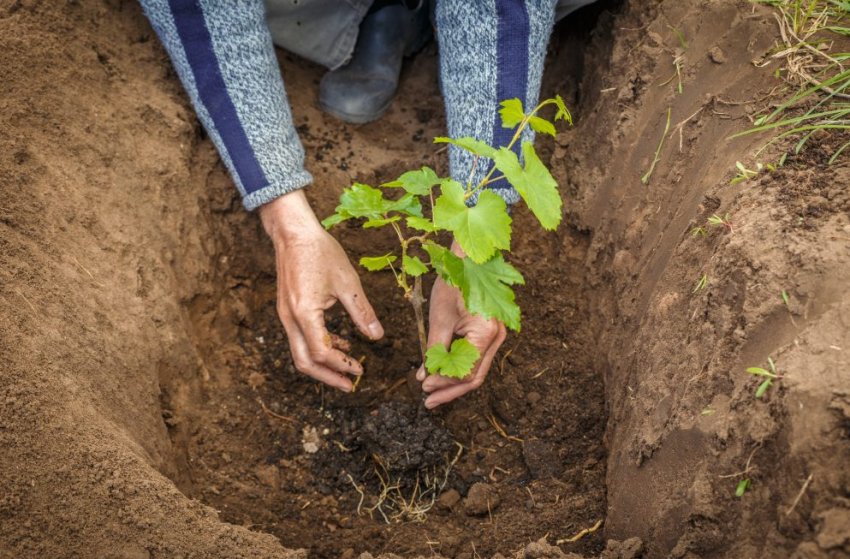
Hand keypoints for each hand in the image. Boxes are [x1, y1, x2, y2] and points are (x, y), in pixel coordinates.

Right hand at [259, 190, 383, 391]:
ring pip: (299, 352)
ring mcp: (285, 315)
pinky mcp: (287, 310)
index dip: (342, 365)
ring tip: (347, 368)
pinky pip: (300, 337)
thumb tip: (378, 337)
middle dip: (327, 377)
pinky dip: (318, 346)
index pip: (322, 352)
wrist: (293, 233)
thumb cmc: (320, 252)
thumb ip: (362, 312)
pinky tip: (339, 343)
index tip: (360, 370)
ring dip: (323, 365)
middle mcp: (290, 319)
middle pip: (304, 362)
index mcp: (305, 313)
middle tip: (349, 385)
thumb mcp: (348, 282)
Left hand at [415, 241, 505, 407]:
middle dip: (450, 390)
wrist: (468, 259)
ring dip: (454, 382)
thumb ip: (434, 350)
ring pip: (476, 370)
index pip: (466, 373)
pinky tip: (442, 373)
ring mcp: (496, 336)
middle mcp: (498, 338)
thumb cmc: (454, 283)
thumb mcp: (440, 319)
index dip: (444, 384)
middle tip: (428, 401)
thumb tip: (425, 376)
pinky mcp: (489, 332)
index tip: (424, 388)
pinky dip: (459, 368)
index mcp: (487, 334)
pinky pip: (476, 358)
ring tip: (432, 391)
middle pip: (475, 377)